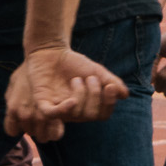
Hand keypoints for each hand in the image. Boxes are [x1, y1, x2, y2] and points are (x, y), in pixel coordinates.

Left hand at [4, 45, 128, 139]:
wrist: (51, 49)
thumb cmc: (74, 63)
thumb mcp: (96, 71)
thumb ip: (111, 82)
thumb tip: (124, 95)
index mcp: (86, 106)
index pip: (102, 115)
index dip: (109, 104)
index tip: (110, 86)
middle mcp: (72, 110)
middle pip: (90, 115)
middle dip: (94, 95)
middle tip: (90, 78)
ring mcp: (56, 106)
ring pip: (74, 114)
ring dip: (81, 96)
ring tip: (76, 79)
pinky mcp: (41, 100)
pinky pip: (50, 114)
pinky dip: (63, 110)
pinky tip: (71, 101)